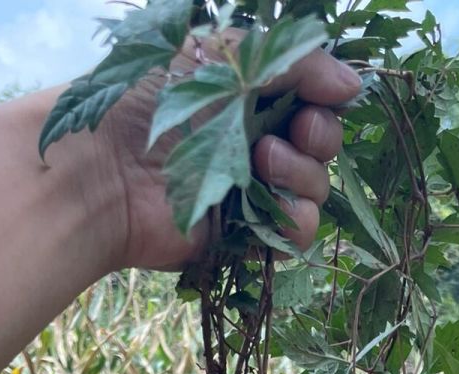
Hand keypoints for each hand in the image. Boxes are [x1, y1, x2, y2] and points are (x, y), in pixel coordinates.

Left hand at [92, 42, 360, 270]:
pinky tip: (268, 203)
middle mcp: (254, 143)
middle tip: (293, 133)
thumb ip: (292, 60)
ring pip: (316, 193)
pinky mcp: (243, 236)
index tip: (316, 97)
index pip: (314, 102)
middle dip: (318, 139)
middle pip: (322, 149)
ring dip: (303, 177)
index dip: (324, 102)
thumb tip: (354, 85)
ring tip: (262, 162)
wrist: (104, 169)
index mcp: (249, 96)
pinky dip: (294, 221)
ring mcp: (251, 193)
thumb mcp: (220, 53)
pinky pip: (295, 235)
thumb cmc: (148, 100)